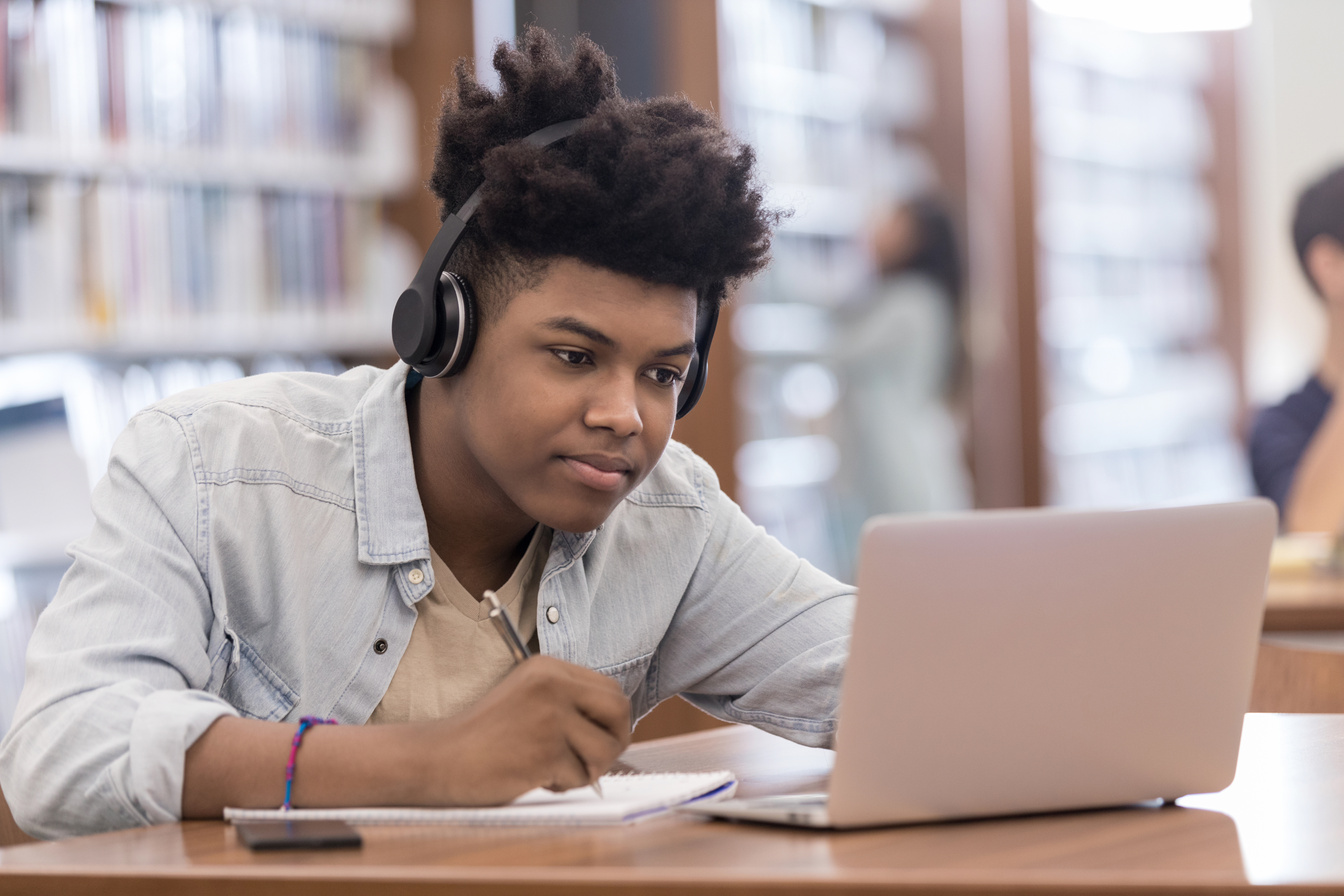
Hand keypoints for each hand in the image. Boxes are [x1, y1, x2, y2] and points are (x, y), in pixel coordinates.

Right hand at [424, 656, 630, 804]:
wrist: (439, 758)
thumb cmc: (484, 736)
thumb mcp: (527, 698)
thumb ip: (567, 701)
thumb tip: (618, 726)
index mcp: (549, 667)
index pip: (610, 689)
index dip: (611, 719)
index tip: (598, 737)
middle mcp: (553, 684)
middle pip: (619, 711)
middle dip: (615, 741)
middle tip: (592, 759)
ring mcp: (550, 716)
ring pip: (606, 748)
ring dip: (587, 768)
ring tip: (554, 769)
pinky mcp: (546, 750)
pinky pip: (580, 776)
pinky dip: (562, 784)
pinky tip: (535, 777)